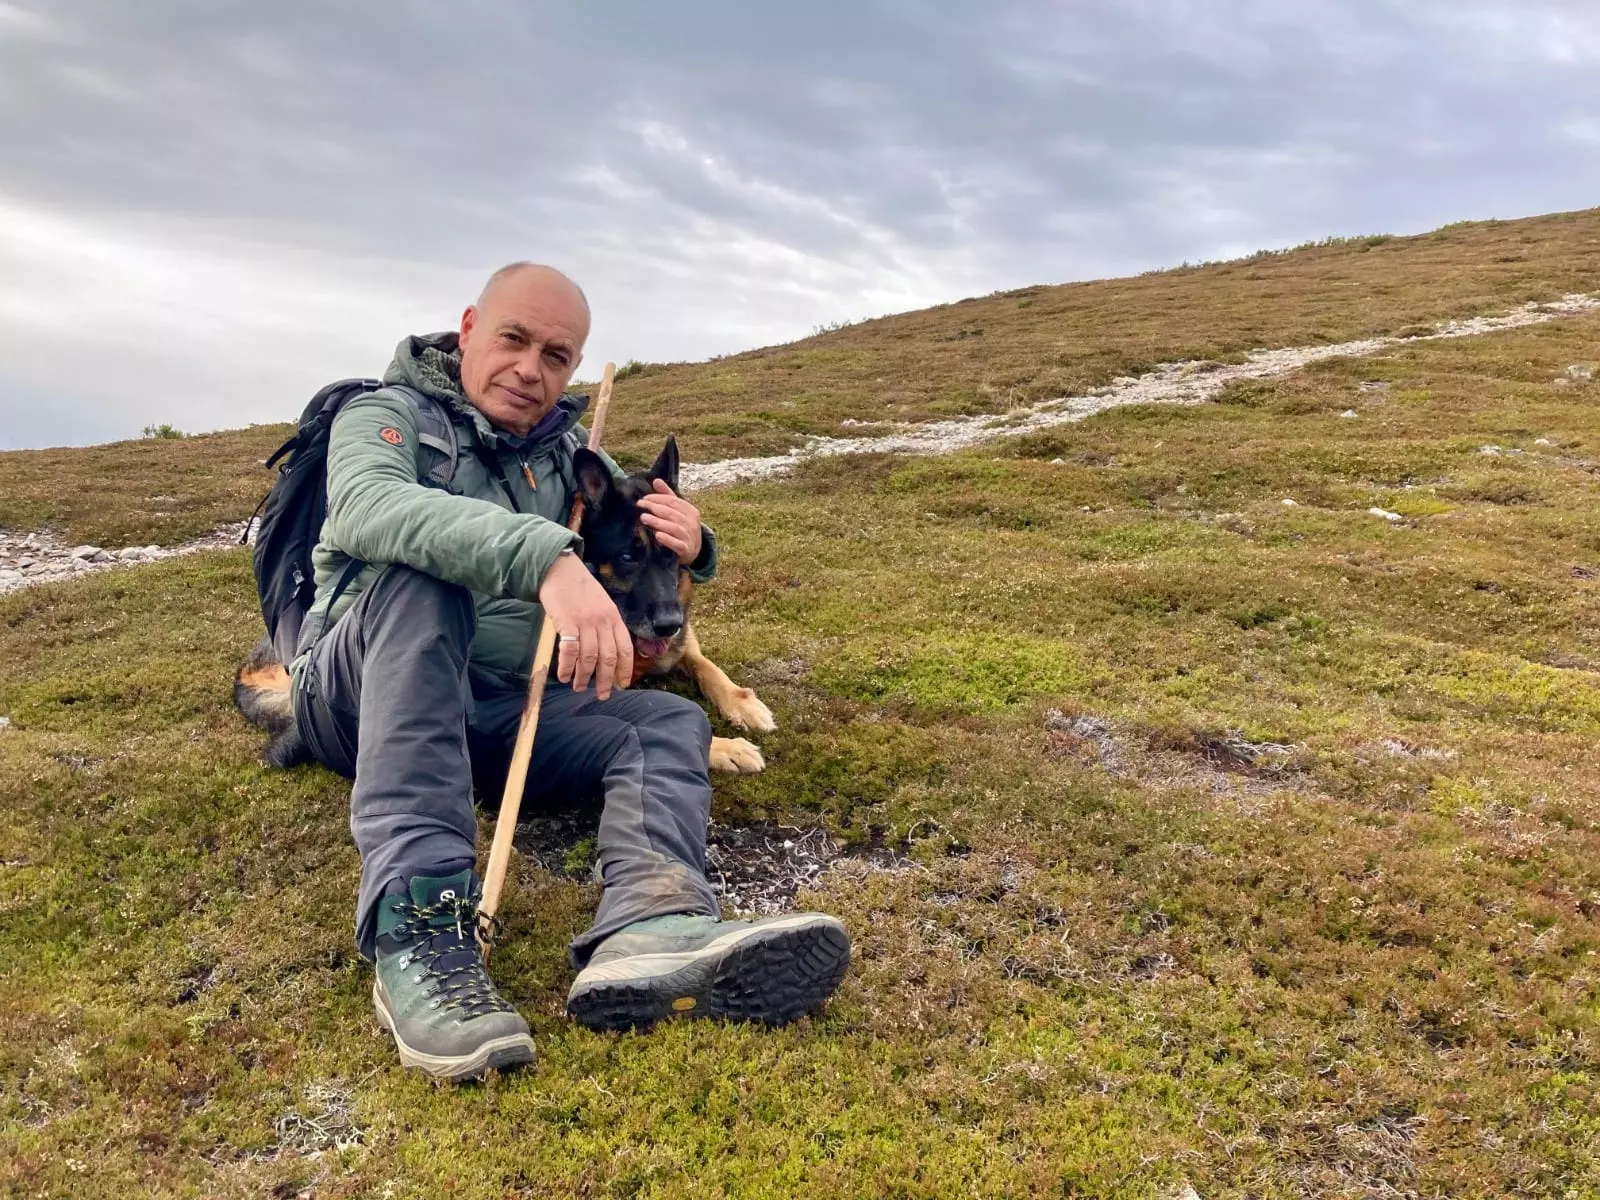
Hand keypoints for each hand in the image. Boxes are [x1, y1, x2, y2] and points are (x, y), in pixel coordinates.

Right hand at [538, 552, 632, 699]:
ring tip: (579, 687)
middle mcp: (603, 622)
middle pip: (608, 658)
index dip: (625, 669)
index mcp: (614, 618)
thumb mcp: (601, 604)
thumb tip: (607, 652)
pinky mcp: (566, 623)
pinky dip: (567, 667)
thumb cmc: (579, 589)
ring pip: (589, 658)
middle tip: (602, 695)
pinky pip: (569, 652)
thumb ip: (606, 625)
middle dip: (606, 680)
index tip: (623, 685)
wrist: (559, 570)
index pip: (625, 649)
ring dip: (584, 677)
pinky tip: (564, 676)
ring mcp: (585, 623)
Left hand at [638, 480, 702, 564]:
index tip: (644, 499)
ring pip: (674, 527)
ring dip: (658, 522)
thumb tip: (656, 481)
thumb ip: (667, 496)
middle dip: (654, 508)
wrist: (693, 551)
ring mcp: (690, 537)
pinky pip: (677, 544)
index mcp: (690, 511)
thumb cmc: (682, 528)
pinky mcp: (686, 550)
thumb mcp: (677, 512)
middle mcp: (692, 523)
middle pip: (672, 513)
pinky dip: (668, 540)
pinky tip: (657, 536)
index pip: (673, 501)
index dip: (657, 498)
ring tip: (644, 518)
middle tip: (640, 506)